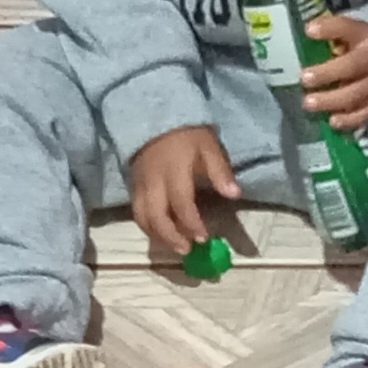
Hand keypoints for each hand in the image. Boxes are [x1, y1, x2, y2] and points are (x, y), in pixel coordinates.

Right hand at [127, 126, 238, 257]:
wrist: (155, 116)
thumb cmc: (187, 134)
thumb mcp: (209, 146)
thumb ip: (220, 171)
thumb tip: (235, 194)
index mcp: (173, 170)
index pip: (180, 203)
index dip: (191, 223)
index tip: (204, 238)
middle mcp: (153, 181)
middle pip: (155, 216)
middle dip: (170, 237)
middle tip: (187, 251)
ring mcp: (139, 185)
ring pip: (142, 217)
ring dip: (157, 236)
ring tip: (175, 247)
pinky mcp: (132, 187)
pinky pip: (136, 212)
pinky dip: (148, 227)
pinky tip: (162, 235)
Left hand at [297, 15, 367, 133]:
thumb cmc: (357, 45)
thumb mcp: (346, 32)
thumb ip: (327, 31)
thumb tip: (304, 31)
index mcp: (364, 37)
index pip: (347, 29)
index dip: (329, 29)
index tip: (309, 31)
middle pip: (351, 67)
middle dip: (327, 73)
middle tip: (304, 79)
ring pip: (355, 94)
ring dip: (331, 100)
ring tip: (308, 103)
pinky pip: (363, 114)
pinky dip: (348, 120)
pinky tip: (332, 121)